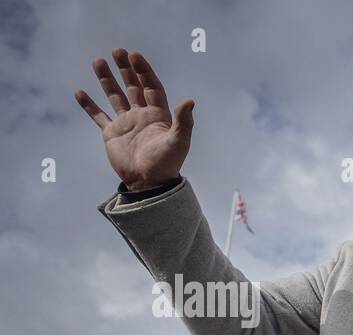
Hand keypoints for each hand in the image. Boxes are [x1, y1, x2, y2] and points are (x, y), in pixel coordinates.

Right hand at [75, 50, 192, 190]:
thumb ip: (184, 121)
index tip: (134, 56)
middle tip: (117, 51)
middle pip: (133, 86)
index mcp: (159, 115)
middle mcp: (142, 115)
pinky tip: (80, 92)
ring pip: (115, 96)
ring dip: (106, 79)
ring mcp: (126, 123)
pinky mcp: (112, 134)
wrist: (149, 184)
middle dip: (126, 69)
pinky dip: (89, 105)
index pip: (151, 87)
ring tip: (98, 61)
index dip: (144, 71)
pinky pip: (98, 116)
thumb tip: (189, 100)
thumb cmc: (166, 164)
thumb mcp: (178, 142)